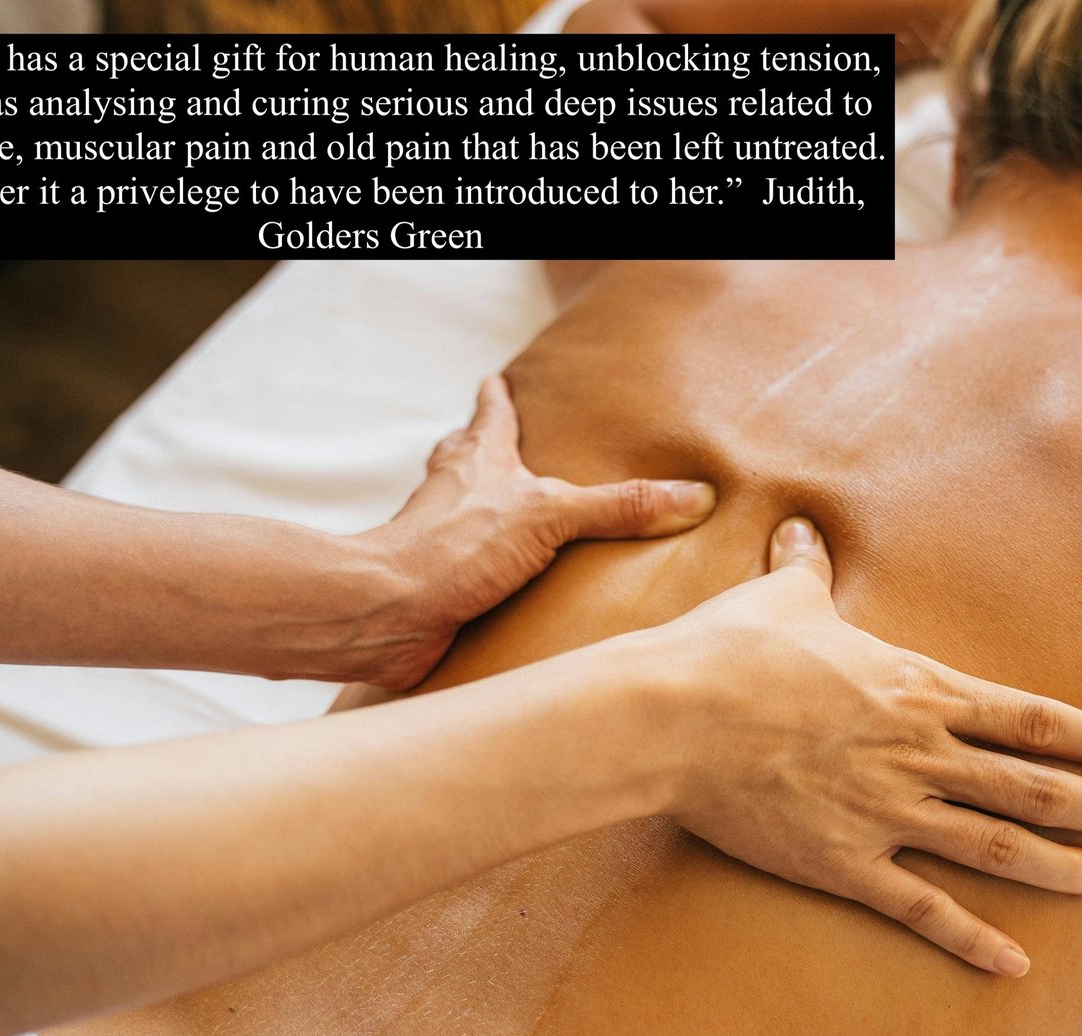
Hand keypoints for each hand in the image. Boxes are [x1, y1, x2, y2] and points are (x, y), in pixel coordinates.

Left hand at [346, 375, 715, 687]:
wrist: (390, 610)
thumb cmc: (455, 547)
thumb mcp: (550, 515)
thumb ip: (620, 506)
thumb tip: (692, 496)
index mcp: (479, 461)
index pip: (491, 414)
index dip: (498, 397)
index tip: (499, 381)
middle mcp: (455, 495)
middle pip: (467, 458)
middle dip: (486, 450)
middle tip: (508, 444)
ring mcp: (444, 541)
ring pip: (466, 515)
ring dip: (491, 516)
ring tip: (522, 521)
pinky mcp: (443, 587)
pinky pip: (473, 573)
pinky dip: (492, 576)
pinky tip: (514, 592)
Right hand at [657, 518, 1081, 975]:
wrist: (675, 716)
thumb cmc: (729, 651)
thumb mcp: (782, 599)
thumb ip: (808, 569)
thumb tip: (803, 528)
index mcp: (916, 691)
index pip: (1030, 719)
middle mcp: (918, 755)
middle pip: (1031, 787)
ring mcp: (886, 814)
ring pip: (994, 848)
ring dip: (1057, 868)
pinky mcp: (844, 864)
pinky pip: (922, 908)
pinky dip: (970, 938)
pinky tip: (1013, 964)